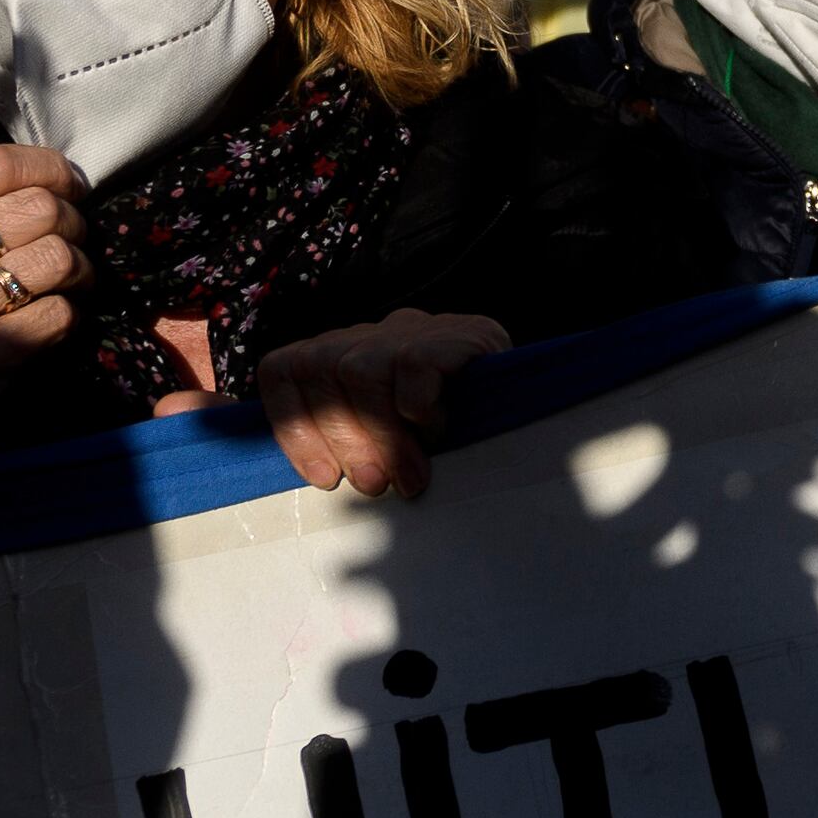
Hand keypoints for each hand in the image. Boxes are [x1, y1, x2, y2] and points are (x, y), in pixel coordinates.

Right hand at [0, 144, 89, 462]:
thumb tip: (38, 179)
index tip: (68, 184)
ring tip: (67, 281)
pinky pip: (60, 313)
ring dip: (79, 269)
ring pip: (58, 258)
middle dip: (72, 222)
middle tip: (69, 239)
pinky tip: (49, 318)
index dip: (46, 167)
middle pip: (39, 208)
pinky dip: (68, 314)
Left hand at [253, 309, 510, 499]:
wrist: (531, 397)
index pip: (286, 370)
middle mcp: (368, 335)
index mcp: (340, 356)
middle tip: (375, 488)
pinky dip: (419, 406)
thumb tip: (319, 481)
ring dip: (379, 433)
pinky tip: (439, 429)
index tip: (324, 480)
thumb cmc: (449, 434)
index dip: (295, 426)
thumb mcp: (388, 440)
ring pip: (359, 369)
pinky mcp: (456, 332)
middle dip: (343, 440)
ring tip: (410, 475)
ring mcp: (410, 329)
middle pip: (319, 370)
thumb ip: (351, 446)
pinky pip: (414, 365)